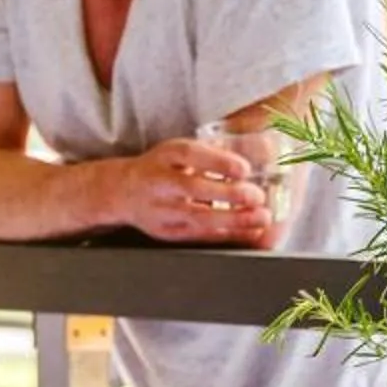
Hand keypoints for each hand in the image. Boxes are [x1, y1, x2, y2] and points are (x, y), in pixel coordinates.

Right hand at [117, 138, 274, 247]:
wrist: (122, 191)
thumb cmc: (162, 168)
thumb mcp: (180, 151)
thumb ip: (213, 152)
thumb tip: (264, 150)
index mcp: (165, 155)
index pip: (189, 154)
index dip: (218, 161)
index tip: (244, 168)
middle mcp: (159, 182)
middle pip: (192, 188)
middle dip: (228, 193)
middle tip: (257, 196)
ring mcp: (161, 210)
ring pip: (197, 217)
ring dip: (233, 219)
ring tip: (261, 218)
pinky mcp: (166, 231)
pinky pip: (199, 235)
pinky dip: (227, 234)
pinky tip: (248, 232)